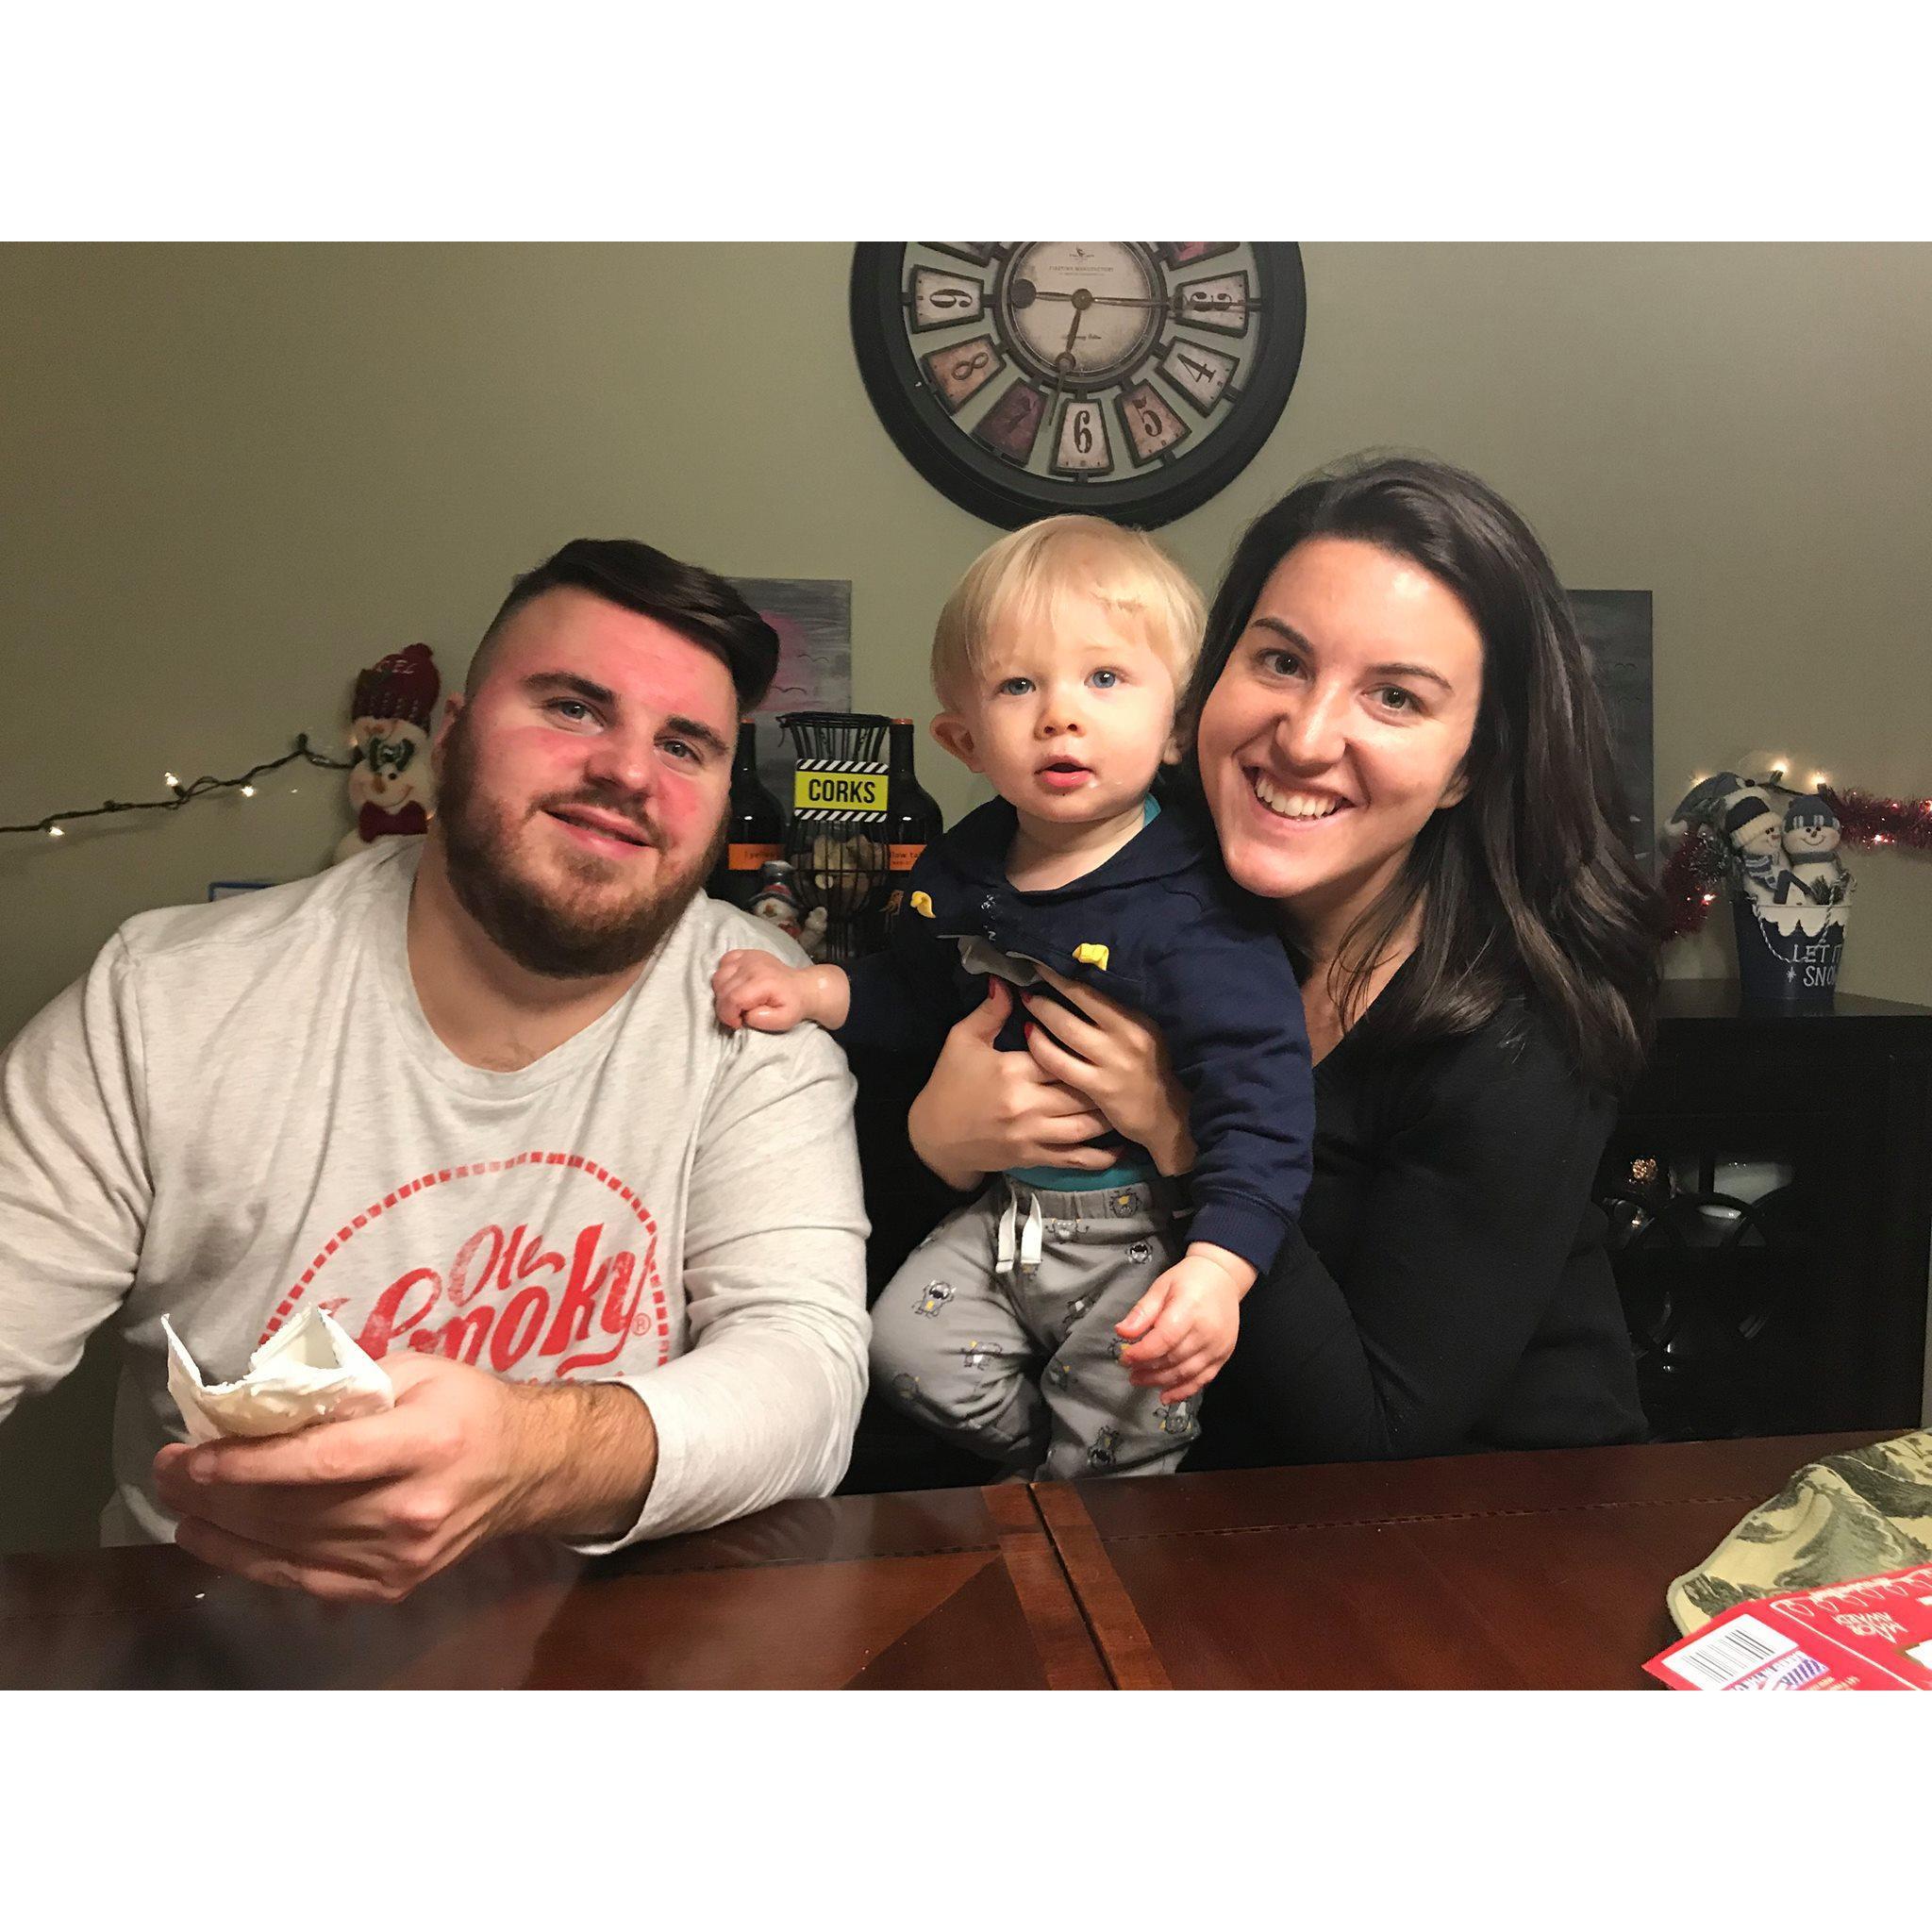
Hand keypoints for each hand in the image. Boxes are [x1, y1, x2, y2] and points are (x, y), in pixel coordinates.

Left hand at [152, 1355, 655, 1602]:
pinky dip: (246, 1561)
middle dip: (216, 1490)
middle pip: (293, 1509)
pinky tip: (208, 1538)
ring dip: (219, 1525)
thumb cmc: (469, 1406)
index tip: (193, 1453)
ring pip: (287, 1548)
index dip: (249, 1463)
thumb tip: (264, 1402)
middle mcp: (412, 1511)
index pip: (323, 1462)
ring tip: (176, 1498)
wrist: (529, 1469)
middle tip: (167, 1467)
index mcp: (426, 1444)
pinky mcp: (389, 1587)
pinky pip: (301, 1579)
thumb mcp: (418, 1370)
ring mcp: (400, 1559)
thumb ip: (347, 1386)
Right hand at [713, 950, 845, 1031]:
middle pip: (722, 989)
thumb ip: (764, 1020)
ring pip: (718, 976)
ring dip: (722, 993)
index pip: (733, 999)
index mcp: (763, 982)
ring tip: (736, 1002)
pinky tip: (735, 985)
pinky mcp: (745, 954)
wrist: (801, 986)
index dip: (728, 1015)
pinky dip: (724, 975)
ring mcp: (748, 957)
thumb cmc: (792, 1005)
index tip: (737, 1023)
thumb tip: (746, 1015)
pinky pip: (724, 961)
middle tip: (738, 1016)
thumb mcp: (785, 1020)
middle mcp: (753, 966)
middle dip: (725, 1008)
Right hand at [907, 977, 1112, 1190]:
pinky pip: (1075, 1159)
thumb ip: (990, 1012)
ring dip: (1108, 1115)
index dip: (1081, 1046)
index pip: (1061, 1054)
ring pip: (1086, 1126)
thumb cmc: (949, 1084)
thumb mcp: (962, 1040)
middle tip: (1122, 1070)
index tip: (1097, 1037)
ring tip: (1123, 1101)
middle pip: (1081, 1091)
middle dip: (1103, 1081)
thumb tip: (1007, 981)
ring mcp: (1033, 1136)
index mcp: (1014, 1071)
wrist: (934, 1137)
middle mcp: (1028, 1105)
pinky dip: (1100, 1156)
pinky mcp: (1033, 1159)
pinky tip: (1118, 1146)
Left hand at [1019, 962, 1195, 1173]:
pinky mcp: (1099, 1087)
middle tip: (1027, 986)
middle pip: (1078, 1003)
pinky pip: (1059, 1063)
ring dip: (1040, 1015)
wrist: (1168, 1116)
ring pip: (1065, 1030)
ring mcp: (1112, 1063)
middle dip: (1047, 993)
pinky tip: (1029, 1038)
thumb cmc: (1150, 1070)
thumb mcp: (1142, 1034)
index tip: (1041, 965)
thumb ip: (1115, 1014)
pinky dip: (1040, 1047)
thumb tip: (1079, 987)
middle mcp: (1125, 1036)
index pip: (1093, 990)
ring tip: (1027, 1006)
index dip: (1062, 976)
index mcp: (1136, 1019)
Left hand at [1115, 1245, 1254, 1404]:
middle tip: (1129, 1371)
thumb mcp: (1161, 1287)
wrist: (1223, 1278)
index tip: (1124, 1358)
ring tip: (1140, 1380)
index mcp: (1190, 1309)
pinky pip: (1203, 1379)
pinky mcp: (1224, 1356)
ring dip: (1160, 1381)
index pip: (1164, 1339)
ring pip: (1186, 1373)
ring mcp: (1218, 1346)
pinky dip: (1183, 1391)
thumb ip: (1142, 1312)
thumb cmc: (1188, 1280)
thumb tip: (1122, 1332)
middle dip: (1147, 1369)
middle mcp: (1207, 1331)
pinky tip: (1165, 1395)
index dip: (1142, 1353)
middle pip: (1173, 1359)